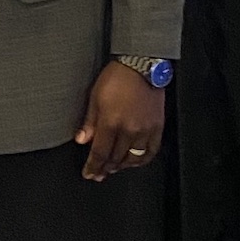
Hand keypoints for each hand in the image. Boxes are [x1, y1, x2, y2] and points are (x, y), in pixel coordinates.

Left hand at [75, 61, 164, 180]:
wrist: (141, 66)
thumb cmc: (115, 79)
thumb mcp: (94, 98)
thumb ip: (89, 123)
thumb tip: (82, 141)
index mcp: (111, 123)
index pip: (100, 153)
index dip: (93, 166)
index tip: (89, 173)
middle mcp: (129, 130)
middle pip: (116, 158)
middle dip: (105, 168)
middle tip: (98, 174)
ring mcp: (145, 130)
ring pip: (133, 158)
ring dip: (122, 166)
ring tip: (113, 168)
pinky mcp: (157, 127)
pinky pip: (151, 151)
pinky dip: (141, 160)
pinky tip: (134, 161)